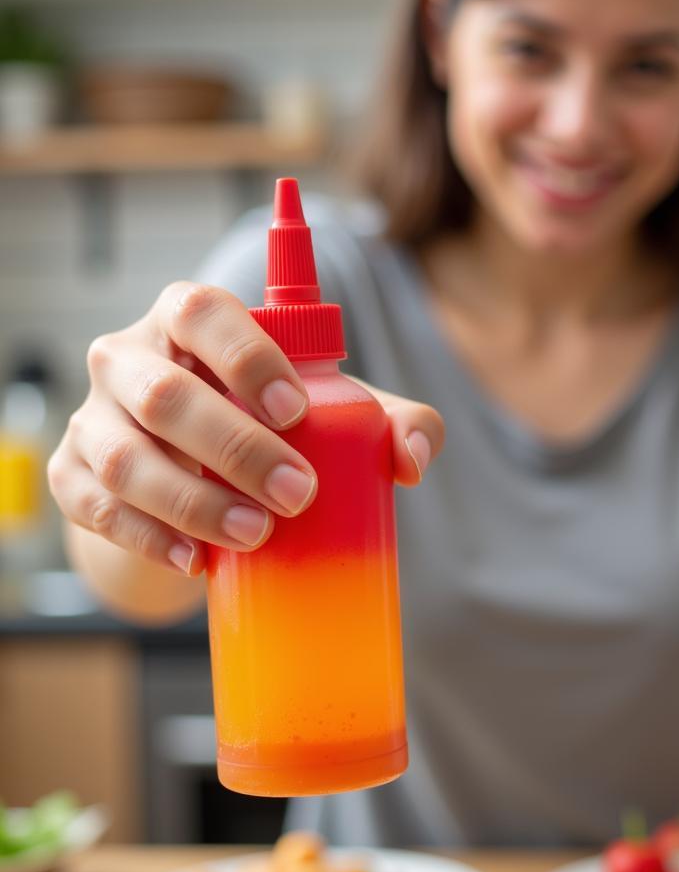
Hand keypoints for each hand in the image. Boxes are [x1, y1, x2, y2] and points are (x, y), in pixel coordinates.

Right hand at [48, 282, 443, 576]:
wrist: (201, 474)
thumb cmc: (275, 426)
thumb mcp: (337, 413)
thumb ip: (391, 420)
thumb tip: (413, 458)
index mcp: (190, 320)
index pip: (203, 311)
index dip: (246, 356)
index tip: (296, 411)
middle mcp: (130, 357)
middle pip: (165, 394)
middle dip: (235, 449)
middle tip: (299, 494)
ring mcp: (94, 416)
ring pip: (124, 457)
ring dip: (192, 502)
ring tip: (256, 535)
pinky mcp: (73, 474)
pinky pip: (94, 507)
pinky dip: (146, 537)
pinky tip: (195, 560)